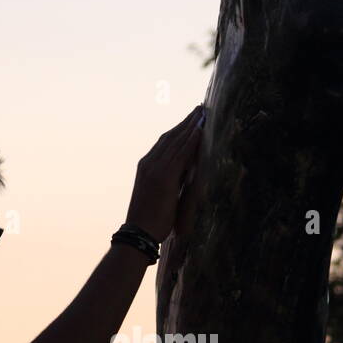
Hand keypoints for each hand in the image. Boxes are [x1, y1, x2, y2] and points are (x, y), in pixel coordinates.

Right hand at [125, 104, 205, 244]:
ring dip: (191, 125)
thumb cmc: (149, 221)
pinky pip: (180, 153)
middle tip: (200, 109)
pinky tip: (200, 129)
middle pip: (170, 136)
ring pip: (176, 141)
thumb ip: (170, 182)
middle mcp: (148, 163)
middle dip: (186, 122)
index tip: (191, 120)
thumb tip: (185, 175)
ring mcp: (155, 168)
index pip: (164, 142)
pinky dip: (190, 139)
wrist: (138, 233)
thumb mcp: (159, 196)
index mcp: (146, 167)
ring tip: (203, 113)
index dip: (179, 130)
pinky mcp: (164, 176)